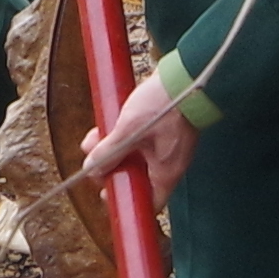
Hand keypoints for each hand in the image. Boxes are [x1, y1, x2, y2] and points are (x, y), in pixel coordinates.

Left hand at [63, 76, 196, 204]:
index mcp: (166, 172)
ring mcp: (168, 147)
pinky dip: (125, 137)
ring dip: (114, 150)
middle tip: (94, 159)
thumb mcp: (129, 130)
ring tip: (95, 137)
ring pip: (136, 158)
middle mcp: (169, 164)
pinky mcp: (165, 130)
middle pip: (136, 178)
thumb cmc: (164, 104)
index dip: (127, 201)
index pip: (149, 203)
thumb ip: (110, 151)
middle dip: (111, 169)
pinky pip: (142, 142)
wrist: (185, 74)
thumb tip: (92, 168)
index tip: (107, 191)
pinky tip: (110, 125)